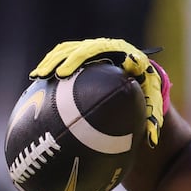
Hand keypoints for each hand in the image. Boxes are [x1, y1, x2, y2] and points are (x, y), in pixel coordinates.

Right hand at [29, 38, 167, 145]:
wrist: (144, 83)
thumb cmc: (148, 95)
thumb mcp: (153, 106)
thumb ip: (154, 118)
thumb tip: (152, 141)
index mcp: (125, 54)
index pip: (102, 50)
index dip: (84, 57)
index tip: (71, 71)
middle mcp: (108, 49)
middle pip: (82, 48)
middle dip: (66, 59)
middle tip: (54, 74)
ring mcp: (93, 52)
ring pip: (68, 50)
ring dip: (52, 61)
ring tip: (38, 76)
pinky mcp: (83, 57)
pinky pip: (63, 57)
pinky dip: (50, 65)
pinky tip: (36, 81)